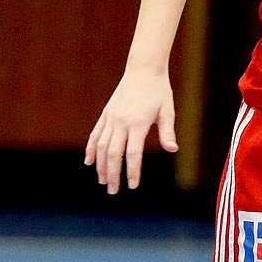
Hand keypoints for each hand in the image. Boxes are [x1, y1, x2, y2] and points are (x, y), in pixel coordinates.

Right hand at [84, 67, 177, 193]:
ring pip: (101, 146)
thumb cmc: (159, 92)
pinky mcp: (106, 114)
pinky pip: (95, 134)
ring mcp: (111, 118)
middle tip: (113, 191)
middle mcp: (121, 122)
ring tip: (102, 181)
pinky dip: (91, 149)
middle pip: (113, 154)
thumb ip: (167, 132)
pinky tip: (89, 162)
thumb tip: (173, 149)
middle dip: (112, 174)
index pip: (133, 153)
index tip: (133, 186)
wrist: (143, 70)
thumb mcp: (167, 111)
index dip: (132, 171)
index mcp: (138, 123)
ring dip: (100, 165)